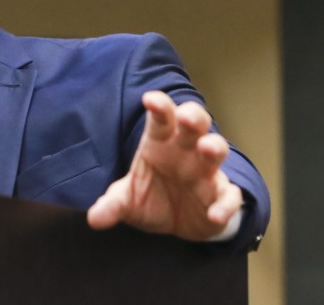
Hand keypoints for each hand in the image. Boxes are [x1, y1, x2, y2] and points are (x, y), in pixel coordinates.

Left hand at [86, 91, 242, 240]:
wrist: (177, 224)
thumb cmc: (152, 197)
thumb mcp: (127, 201)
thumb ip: (112, 205)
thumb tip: (93, 218)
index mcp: (160, 143)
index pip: (160, 120)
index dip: (159, 108)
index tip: (151, 99)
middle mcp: (185, 151)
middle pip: (194, 124)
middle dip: (192, 117)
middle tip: (186, 118)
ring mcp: (205, 171)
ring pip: (216, 149)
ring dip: (214, 147)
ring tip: (207, 148)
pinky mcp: (220, 195)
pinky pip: (229, 196)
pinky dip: (225, 204)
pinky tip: (214, 215)